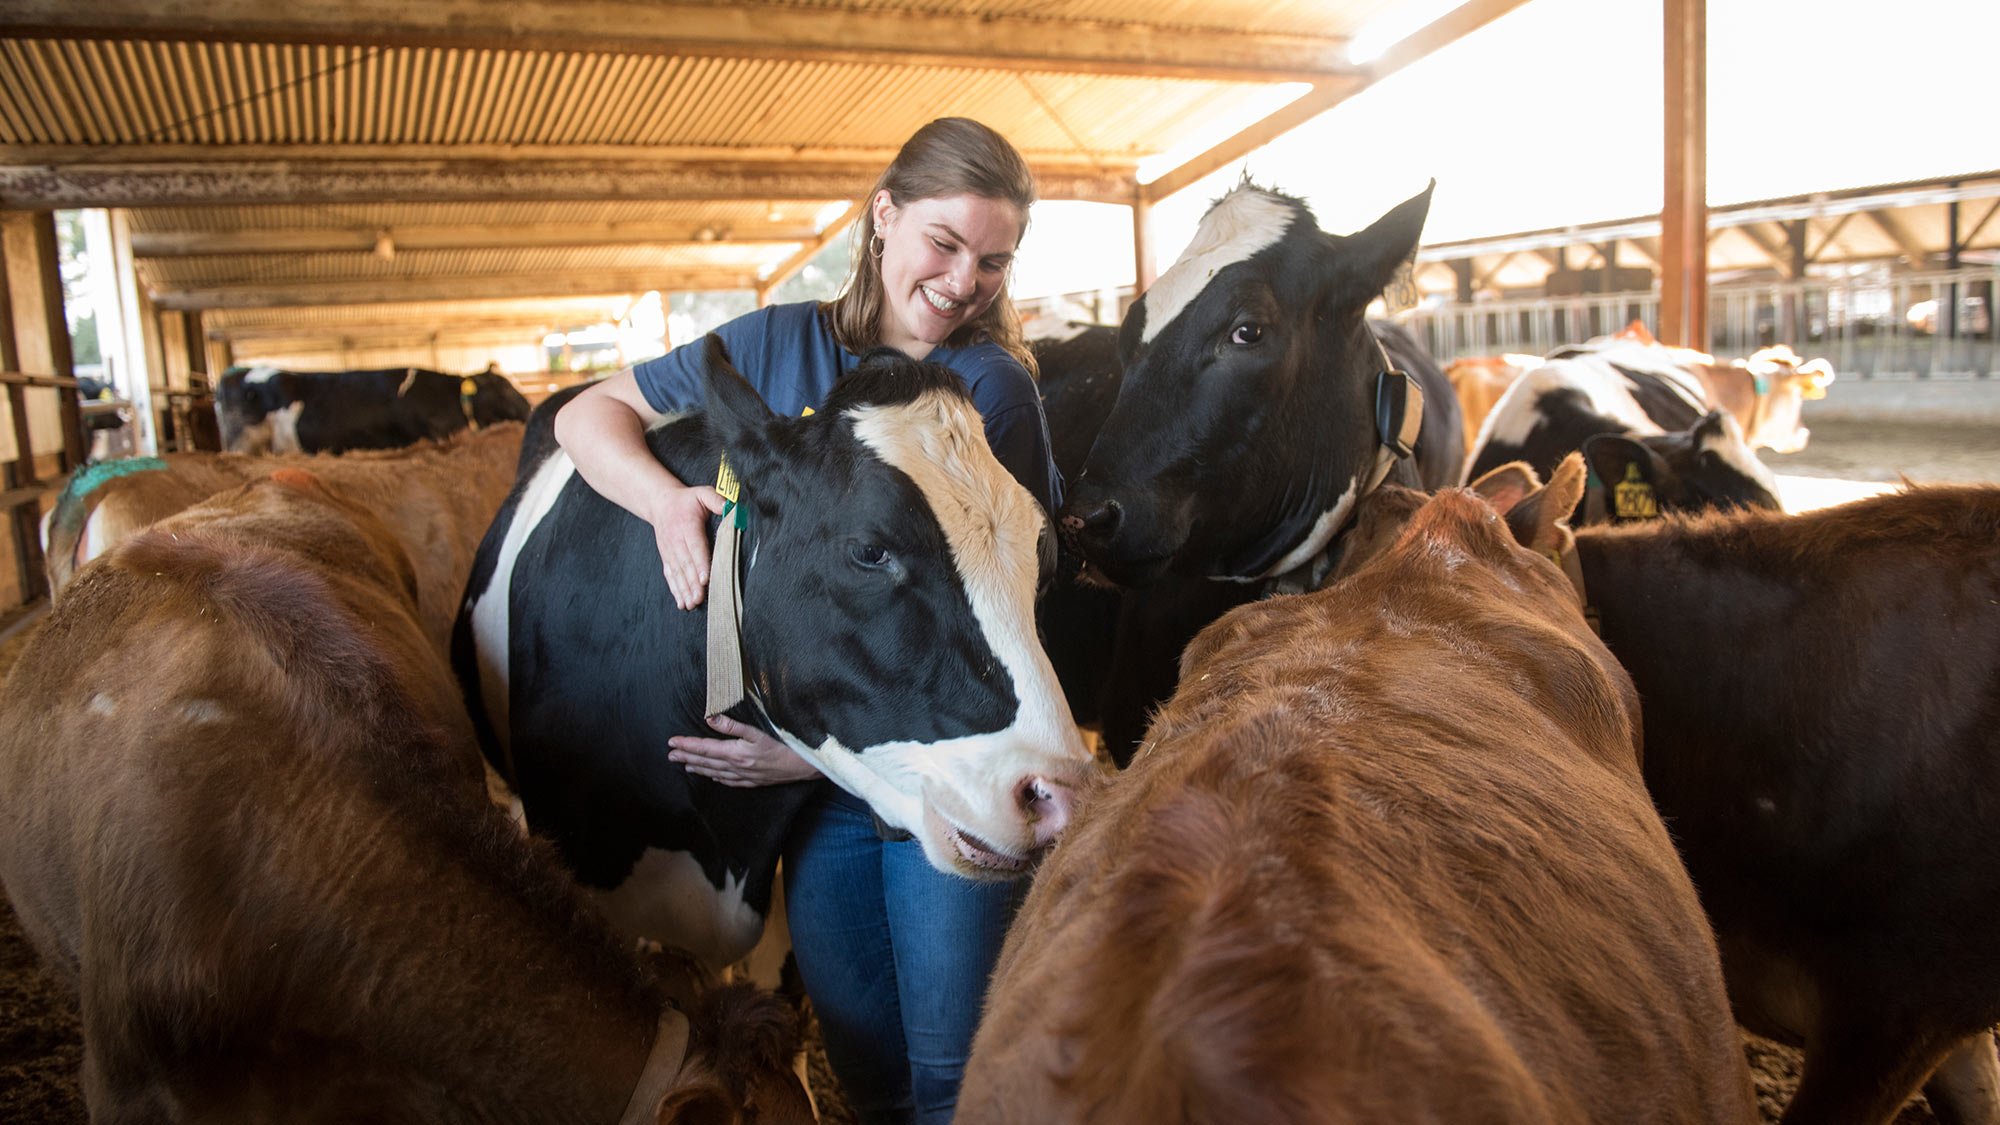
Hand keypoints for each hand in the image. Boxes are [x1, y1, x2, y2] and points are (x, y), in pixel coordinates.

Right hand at [650, 483, 729, 609]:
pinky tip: (681, 602)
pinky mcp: (667, 557)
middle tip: (700, 598)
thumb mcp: (702, 493)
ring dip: (684, 590)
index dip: (700, 563)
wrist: (660, 503)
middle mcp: (676, 540)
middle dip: (693, 583)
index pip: (695, 546)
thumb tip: (730, 507)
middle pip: (686, 564)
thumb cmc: (686, 500)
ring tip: (692, 604)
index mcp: (687, 525)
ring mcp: (670, 551)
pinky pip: (670, 575)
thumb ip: (716, 499)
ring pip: (678, 573)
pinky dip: (675, 590)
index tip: (705, 579)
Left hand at [668, 715, 821, 787]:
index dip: (686, 745)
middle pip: (705, 761)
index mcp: (734, 753)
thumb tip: (711, 718)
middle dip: (686, 757)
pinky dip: (716, 778)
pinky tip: (712, 777)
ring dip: (698, 768)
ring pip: (714, 772)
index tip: (672, 742)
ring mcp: (743, 776)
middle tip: (670, 755)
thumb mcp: (757, 732)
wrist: (801, 766)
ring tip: (685, 765)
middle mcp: (735, 767)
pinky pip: (728, 781)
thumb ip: (732, 725)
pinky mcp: (751, 781)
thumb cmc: (782, 746)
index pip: (704, 748)